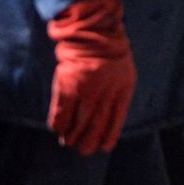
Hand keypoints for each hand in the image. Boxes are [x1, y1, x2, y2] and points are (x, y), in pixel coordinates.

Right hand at [46, 0, 137, 154]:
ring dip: (72, 136)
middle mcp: (105, 94)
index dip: (109, 137)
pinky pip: (61, 111)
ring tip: (69, 143)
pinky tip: (57, 129)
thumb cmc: (113, 56)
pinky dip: (58, 123)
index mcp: (123, 92)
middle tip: (82, 150)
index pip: (116, 121)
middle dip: (88, 141)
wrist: (95, 34)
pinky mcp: (68, 85)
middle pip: (96, 126)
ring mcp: (86, 91)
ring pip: (78, 123)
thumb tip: (111, 122)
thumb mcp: (126, 76)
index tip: (103, 148)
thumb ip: (119, 97)